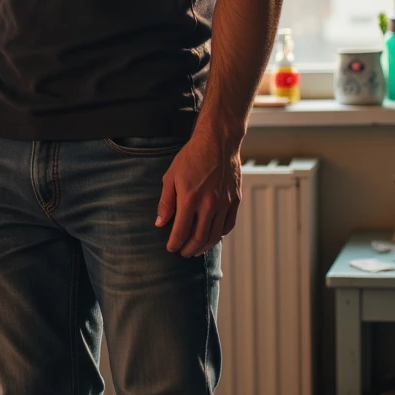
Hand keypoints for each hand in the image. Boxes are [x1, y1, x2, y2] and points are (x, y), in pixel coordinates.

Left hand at [155, 127, 241, 256]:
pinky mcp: (235, 200)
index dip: (174, 243)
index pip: (181, 231)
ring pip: (215, 235)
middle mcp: (208, 204)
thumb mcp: (171, 176)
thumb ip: (165, 202)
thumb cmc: (192, 156)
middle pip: (199, 238)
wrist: (218, 142)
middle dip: (189, 249)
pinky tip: (213, 236)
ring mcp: (224, 203)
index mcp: (189, 198)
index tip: (171, 248)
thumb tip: (160, 223)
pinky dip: (220, 234)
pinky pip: (229, 225)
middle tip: (183, 253)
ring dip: (204, 246)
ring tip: (196, 250)